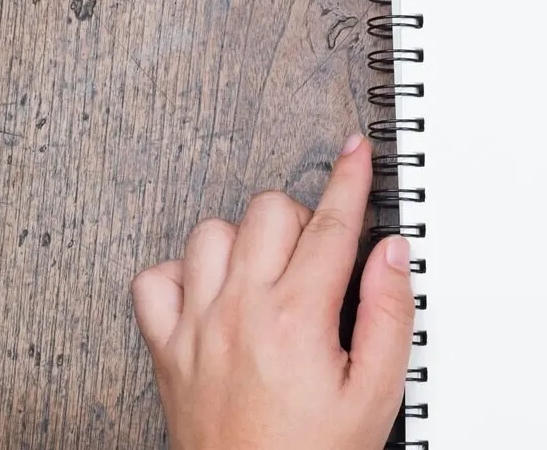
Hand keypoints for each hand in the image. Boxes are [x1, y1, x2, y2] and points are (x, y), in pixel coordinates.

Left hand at [131, 134, 414, 449]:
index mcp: (298, 318)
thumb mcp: (377, 394)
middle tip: (320, 256)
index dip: (350, 179)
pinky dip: (182, 275)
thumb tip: (392, 254)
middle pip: (269, 211)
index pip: (331, 224)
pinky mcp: (166, 349)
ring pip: (211, 232)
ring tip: (269, 273)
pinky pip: (154, 280)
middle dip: (303, 217)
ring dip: (244, 240)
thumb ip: (391, 316)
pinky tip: (213, 293)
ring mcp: (197, 327)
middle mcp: (241, 311)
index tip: (357, 153)